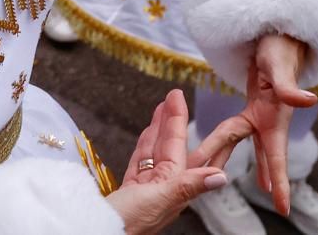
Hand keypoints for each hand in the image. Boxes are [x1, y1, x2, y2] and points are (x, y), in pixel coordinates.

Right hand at [107, 89, 247, 233]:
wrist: (96, 232)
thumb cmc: (127, 223)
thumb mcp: (160, 201)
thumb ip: (188, 185)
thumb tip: (221, 177)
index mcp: (173, 188)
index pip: (180, 147)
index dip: (179, 120)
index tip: (179, 97)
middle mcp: (163, 187)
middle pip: (170, 147)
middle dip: (173, 121)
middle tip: (174, 95)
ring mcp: (146, 188)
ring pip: (154, 151)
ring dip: (158, 129)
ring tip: (162, 107)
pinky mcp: (129, 190)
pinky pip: (139, 162)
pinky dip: (143, 146)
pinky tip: (147, 134)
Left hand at [238, 35, 317, 216]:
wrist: (277, 31)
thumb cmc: (279, 46)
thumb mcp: (279, 64)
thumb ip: (290, 86)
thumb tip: (309, 100)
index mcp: (274, 117)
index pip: (277, 156)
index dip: (281, 181)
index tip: (283, 207)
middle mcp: (269, 118)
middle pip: (261, 154)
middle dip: (266, 179)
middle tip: (273, 205)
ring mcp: (261, 111)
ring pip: (248, 144)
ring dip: (245, 164)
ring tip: (253, 187)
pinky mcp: (254, 103)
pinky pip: (241, 128)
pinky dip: (235, 142)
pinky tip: (233, 153)